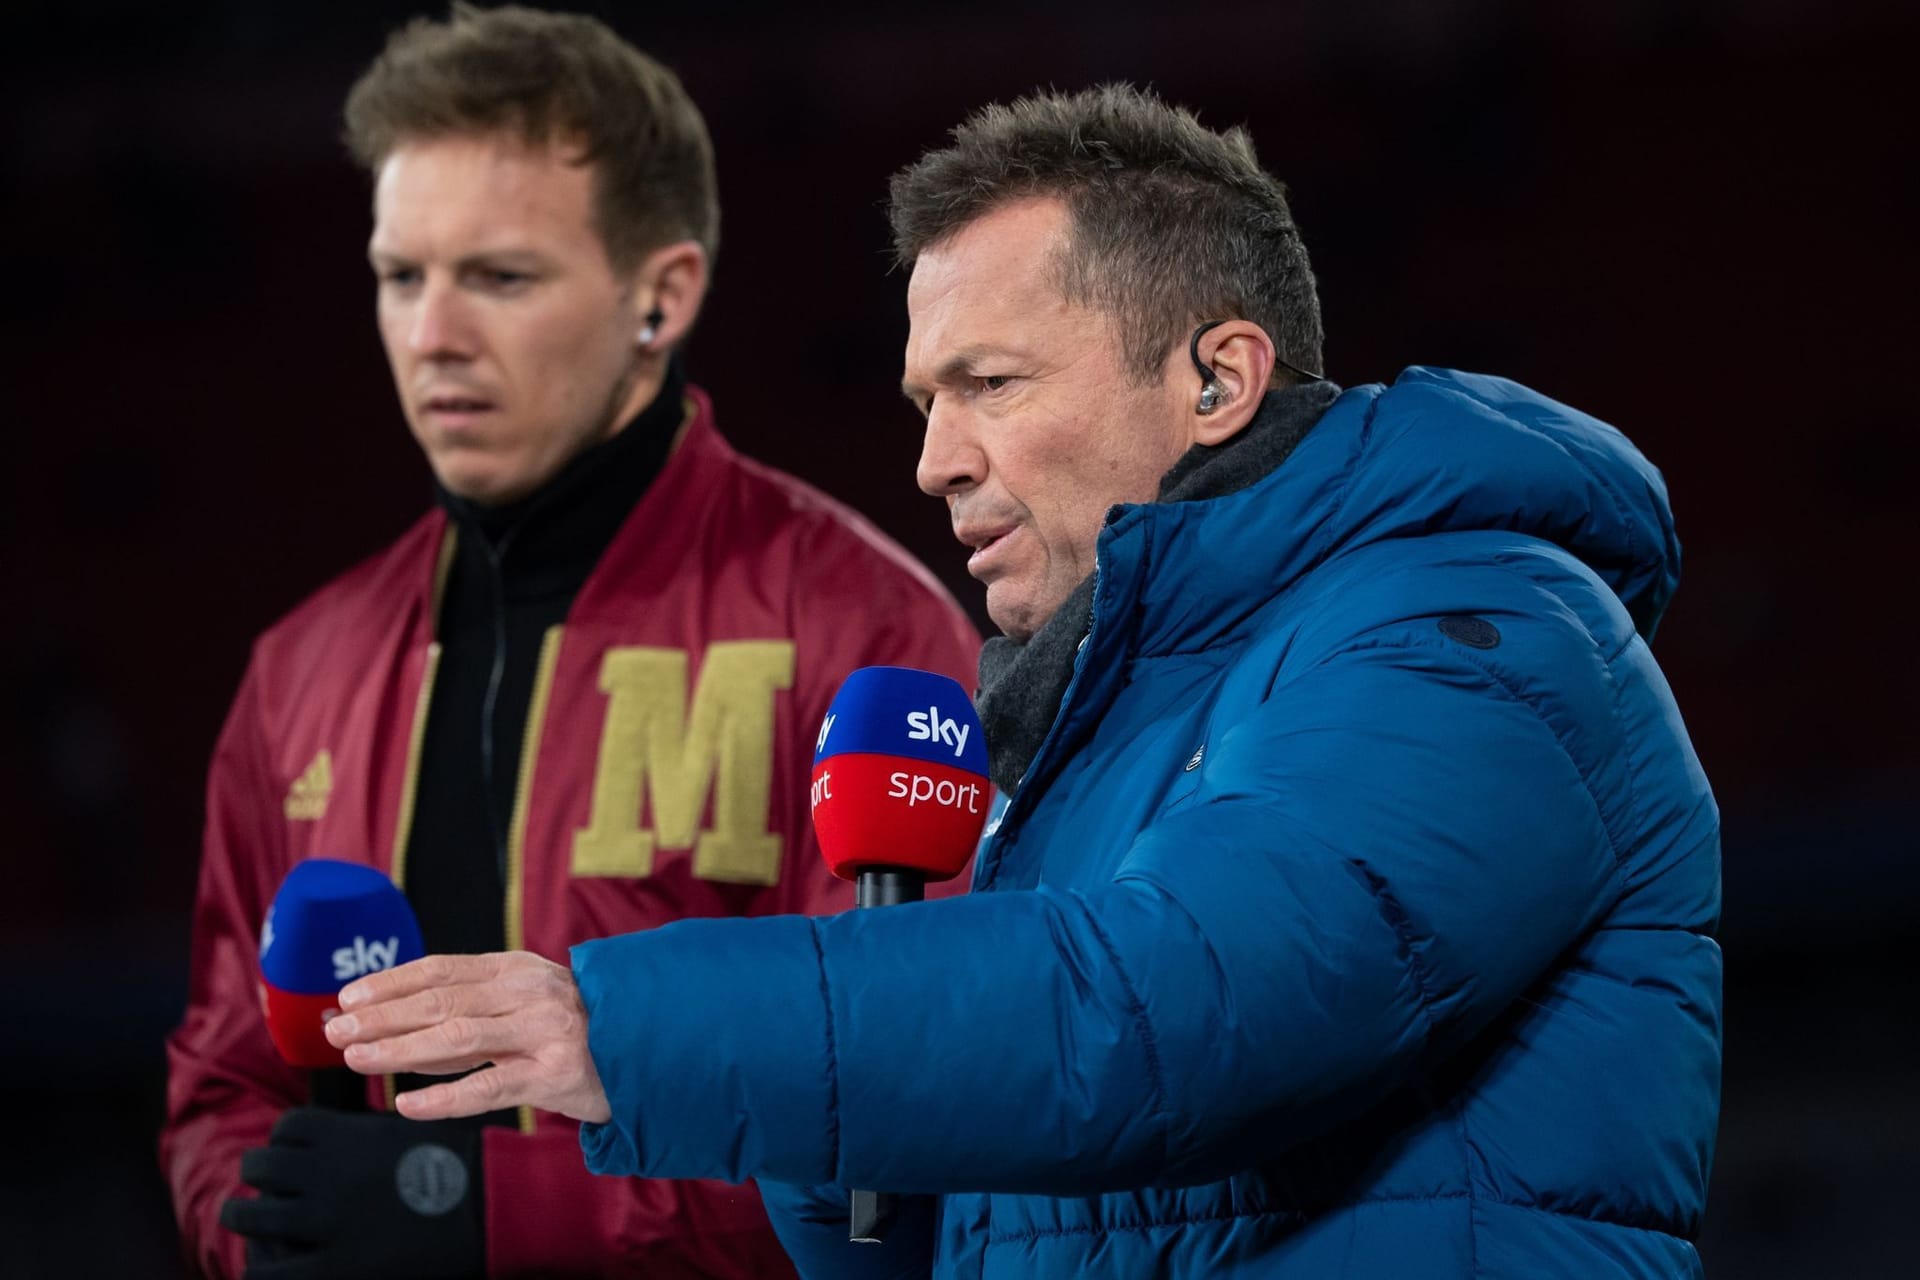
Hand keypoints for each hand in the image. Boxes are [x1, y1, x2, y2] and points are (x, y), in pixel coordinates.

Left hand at [218, 1106, 482, 1278]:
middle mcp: (326, 1172)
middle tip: (266, 1189)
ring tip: (253, 1222)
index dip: (285, 1142)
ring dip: (244, 1214)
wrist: (490, 1207)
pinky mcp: (330, 1265)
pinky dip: (262, 1265)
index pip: (288, 1128)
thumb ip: (367, 1136)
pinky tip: (273, 1263)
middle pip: (259, 1164)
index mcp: (348, 1134)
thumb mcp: (410, 1132)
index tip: (292, 1155)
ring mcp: (323, 1220)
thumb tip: (339, 1144)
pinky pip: (268, 1269)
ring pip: (247, 1213)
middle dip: (258, 1175)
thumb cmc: (459, 1168)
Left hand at [324, 951, 610, 1123]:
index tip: (351, 995)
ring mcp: (544, 1031)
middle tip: (338, 1028)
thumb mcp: (526, 1002)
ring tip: (359, 1057)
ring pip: (457, 1037)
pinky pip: (490, 1086)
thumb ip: (471, 1010)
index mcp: (518, 968)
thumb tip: (394, 1024)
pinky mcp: (555, 1074)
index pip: (443, 968)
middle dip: (383, 1015)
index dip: (393, 980)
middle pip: (442, 1000)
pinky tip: (408, 1104)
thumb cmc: (573, 1029)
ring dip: (400, 1049)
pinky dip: (444, 1096)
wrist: (645, 1051)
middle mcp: (530, 992)